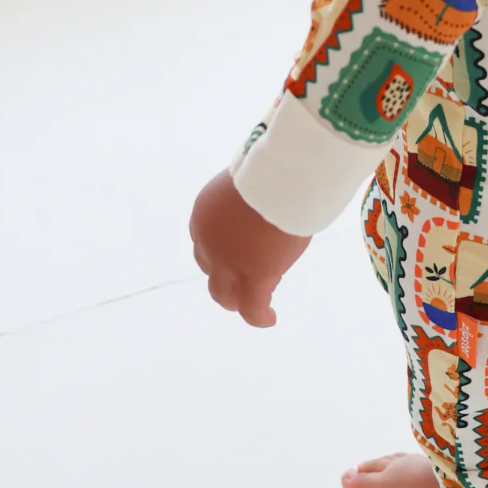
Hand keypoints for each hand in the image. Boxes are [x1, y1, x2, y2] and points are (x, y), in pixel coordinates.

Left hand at [189, 170, 310, 327]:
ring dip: (236, 300)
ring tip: (251, 306)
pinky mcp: (254, 275)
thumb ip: (254, 195)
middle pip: (210, 268)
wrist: (283, 175)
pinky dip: (258, 316)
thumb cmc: (276, 167)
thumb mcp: (254, 180)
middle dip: (226, 276)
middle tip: (245, 280)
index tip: (242, 251)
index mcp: (205, 213)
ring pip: (223, 293)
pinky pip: (252, 306)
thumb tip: (274, 194)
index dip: (223, 250)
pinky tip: (269, 319)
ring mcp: (229, 261)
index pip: (208, 241)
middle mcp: (209, 241)